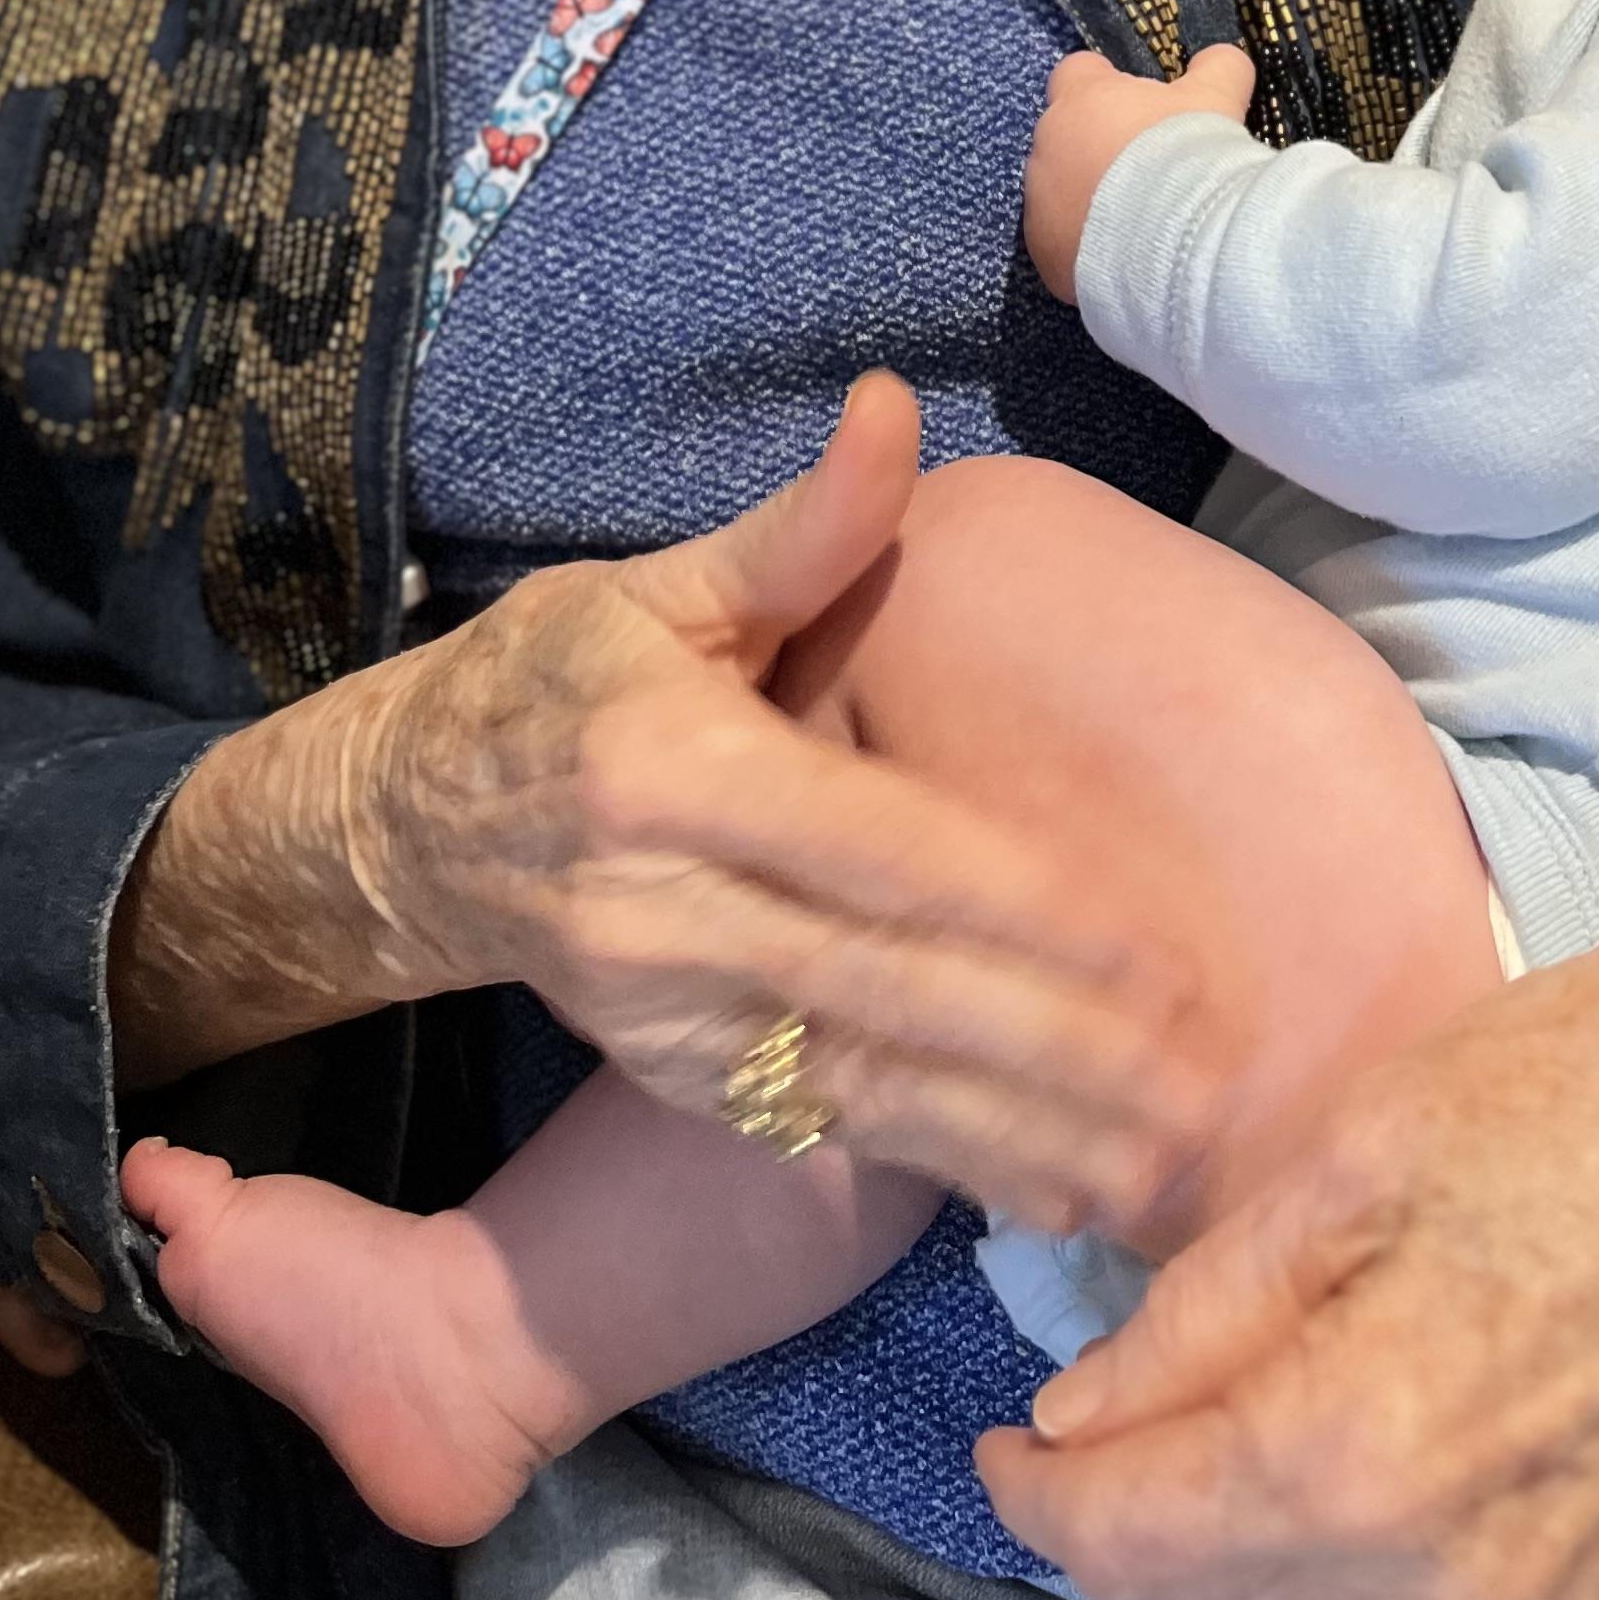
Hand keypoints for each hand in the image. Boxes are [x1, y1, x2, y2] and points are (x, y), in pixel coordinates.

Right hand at [116, 375, 1228, 1237]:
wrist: (408, 827)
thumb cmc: (554, 679)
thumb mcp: (657, 586)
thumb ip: (801, 528)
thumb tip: (894, 408)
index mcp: (671, 776)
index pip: (867, 849)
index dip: (1005, 902)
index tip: (1137, 943)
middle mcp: (665, 914)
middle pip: (882, 991)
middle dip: (1045, 1047)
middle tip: (1190, 1080)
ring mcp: (669, 1018)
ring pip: (866, 1087)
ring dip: (1018, 1135)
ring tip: (1153, 1164)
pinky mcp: (681, 1080)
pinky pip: (828, 1127)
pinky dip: (947, 1165)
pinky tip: (1056, 1192)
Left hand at [979, 909, 1598, 1599]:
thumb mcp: (1374, 1140)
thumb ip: (1213, 1301)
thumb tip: (1089, 1407)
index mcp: (1370, 1446)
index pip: (1133, 1533)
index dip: (1037, 1492)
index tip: (1001, 1435)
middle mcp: (1448, 1572)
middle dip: (1115, 1533)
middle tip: (1075, 1429)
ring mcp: (1533, 1599)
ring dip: (1212, 1565)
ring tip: (1178, 1443)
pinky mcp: (1590, 1583)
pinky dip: (1317, 1578)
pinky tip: (1299, 1478)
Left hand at [1026, 47, 1258, 299]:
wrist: (1175, 241)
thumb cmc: (1188, 155)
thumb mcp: (1217, 97)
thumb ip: (1216, 66)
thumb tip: (1218, 58)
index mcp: (1082, 98)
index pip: (1076, 72)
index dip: (1105, 83)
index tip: (1135, 104)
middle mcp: (1048, 145)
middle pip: (1065, 135)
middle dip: (1096, 146)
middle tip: (1146, 167)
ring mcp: (1039, 202)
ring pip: (1058, 191)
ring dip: (1088, 196)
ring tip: (1138, 217)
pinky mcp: (1044, 253)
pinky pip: (1060, 241)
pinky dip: (1085, 244)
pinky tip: (1125, 253)